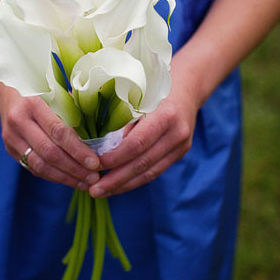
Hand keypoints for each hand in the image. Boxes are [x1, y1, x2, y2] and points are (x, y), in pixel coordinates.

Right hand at [0, 85, 101, 188]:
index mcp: (33, 104)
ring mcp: (11, 138)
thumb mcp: (57, 94)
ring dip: (64, 177)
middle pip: (48, 151)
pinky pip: (33, 168)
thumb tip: (100, 137)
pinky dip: (53, 177)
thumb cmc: (42, 93)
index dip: (77, 150)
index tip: (95, 162)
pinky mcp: (10, 150)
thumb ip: (74, 112)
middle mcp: (18, 122)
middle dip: (74, 168)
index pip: (58, 131)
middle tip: (94, 177)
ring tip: (85, 183)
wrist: (7, 95)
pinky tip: (70, 180)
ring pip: (39, 165)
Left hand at [89, 76, 199, 197]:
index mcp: (165, 115)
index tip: (94, 166)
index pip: (137, 144)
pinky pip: (154, 171)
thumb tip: (94, 146)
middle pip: (143, 163)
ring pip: (150, 172)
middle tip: (93, 190)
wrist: (185, 88)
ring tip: (101, 192)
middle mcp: (177, 133)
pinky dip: (134, 180)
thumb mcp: (135, 97)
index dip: (115, 158)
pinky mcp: (179, 153)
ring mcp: (181, 145)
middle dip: (116, 180)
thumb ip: (119, 120)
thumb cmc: (150, 89)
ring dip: (123, 185)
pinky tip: (117, 186)